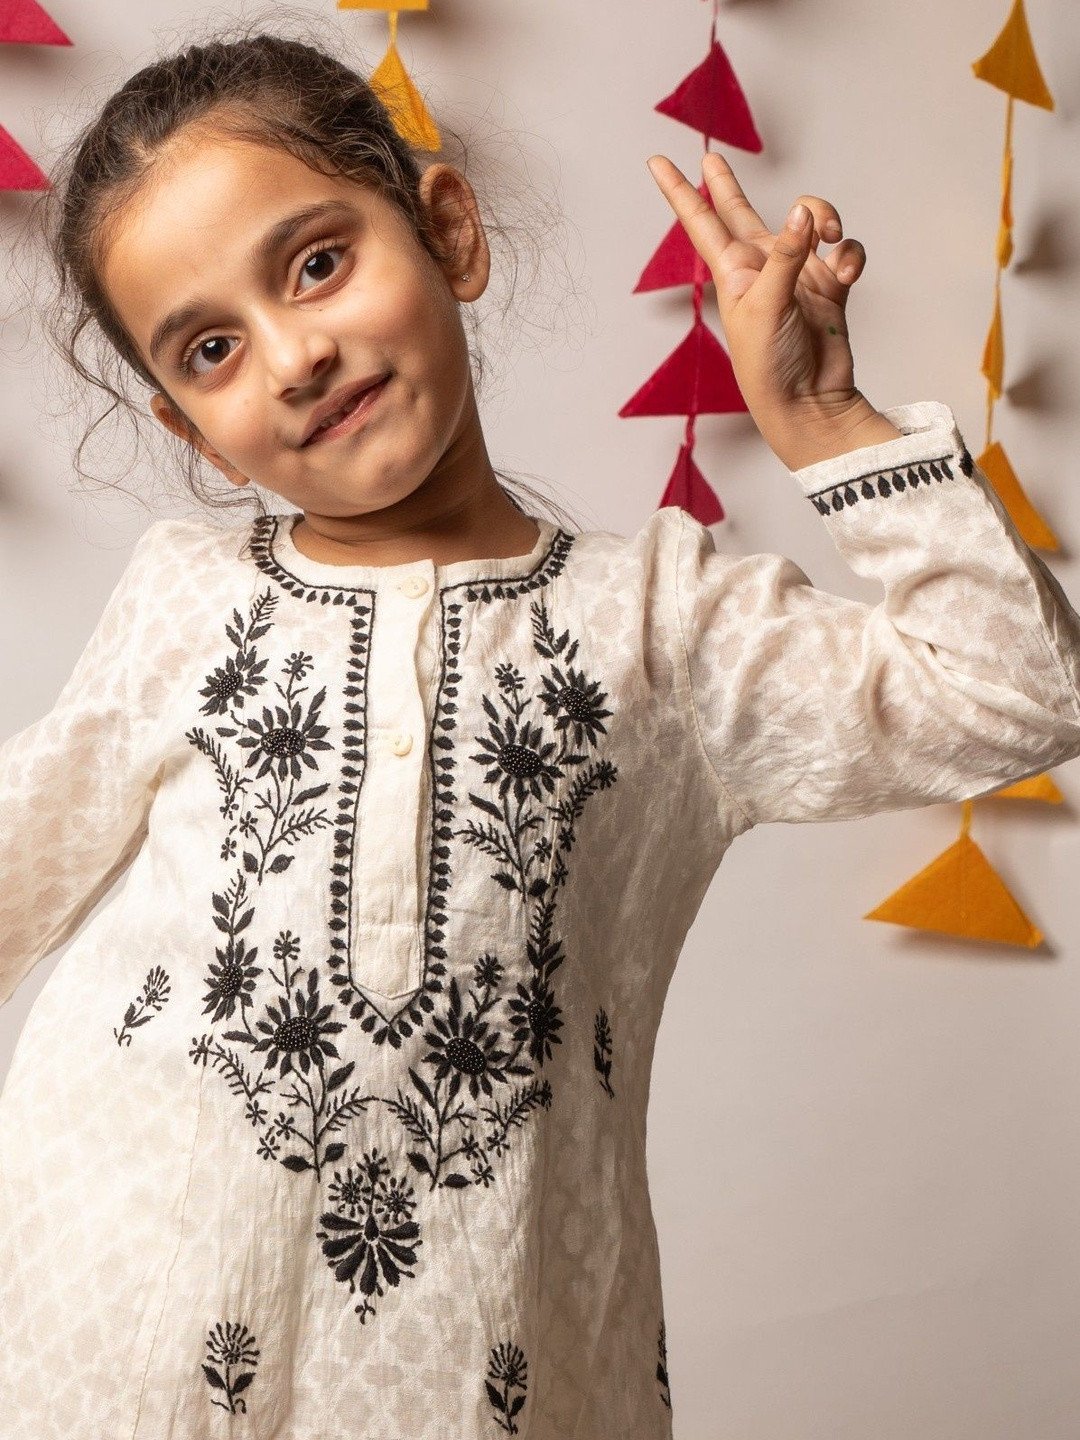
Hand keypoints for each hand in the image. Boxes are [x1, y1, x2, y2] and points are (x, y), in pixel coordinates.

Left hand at [646, 151, 895, 466]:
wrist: (807, 402)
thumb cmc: (769, 363)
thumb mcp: (767, 304)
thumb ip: (786, 254)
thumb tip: (805, 210)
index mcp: (733, 270)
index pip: (700, 220)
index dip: (679, 190)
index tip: (655, 161)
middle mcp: (763, 266)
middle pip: (741, 212)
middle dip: (727, 184)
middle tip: (710, 157)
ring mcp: (797, 275)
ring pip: (810, 219)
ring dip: (826, 216)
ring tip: (830, 235)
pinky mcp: (829, 288)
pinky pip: (844, 252)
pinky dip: (850, 255)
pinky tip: (846, 273)